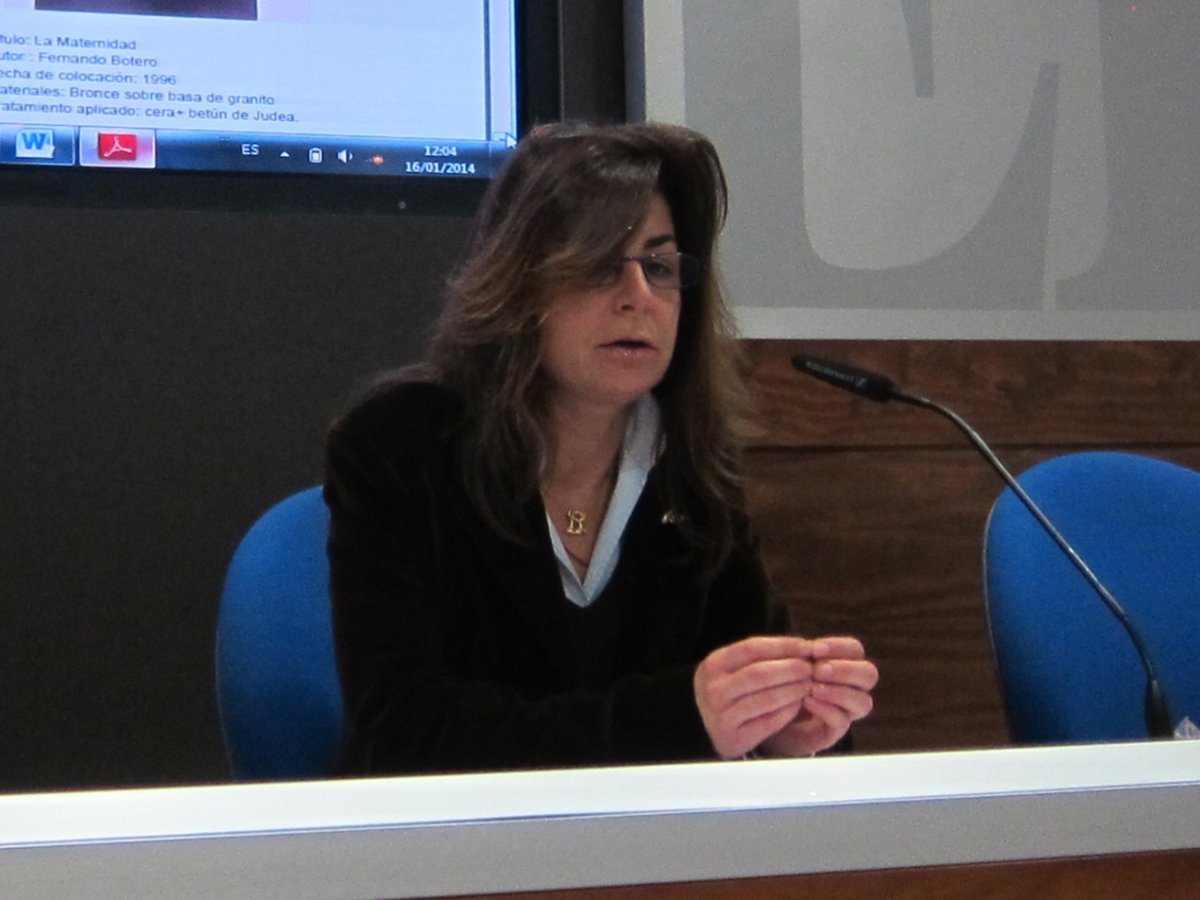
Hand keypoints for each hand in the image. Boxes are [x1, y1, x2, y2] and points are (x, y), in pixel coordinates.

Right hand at [693, 636, 815, 758]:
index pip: (752, 648)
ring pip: (766, 698)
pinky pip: (768, 722)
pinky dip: (788, 711)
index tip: (807, 647)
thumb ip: (767, 656)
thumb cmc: (735, 691)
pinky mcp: (733, 737)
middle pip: (760, 673)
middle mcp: (712, 689)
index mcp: (713, 664)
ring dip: (794, 690)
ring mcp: (720, 715)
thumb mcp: (739, 668)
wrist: (714, 728)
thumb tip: (806, 647)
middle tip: (811, 669)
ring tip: (809, 685)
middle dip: (791, 669)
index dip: (783, 646)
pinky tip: (799, 705)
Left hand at [760, 636, 877, 757]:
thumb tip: (807, 647)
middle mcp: (851, 688)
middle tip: (818, 671)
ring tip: (813, 689)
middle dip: (845, 670)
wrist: (767, 718)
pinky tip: (807, 701)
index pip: (855, 650)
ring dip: (838, 692)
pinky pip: (842, 721)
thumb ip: (801, 656)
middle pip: (869, 674)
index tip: (815, 649)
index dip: (839, 647)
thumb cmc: (781, 683)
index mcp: (843, 664)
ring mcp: (846, 712)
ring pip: (863, 702)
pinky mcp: (833, 732)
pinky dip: (826, 709)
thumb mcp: (790, 665)